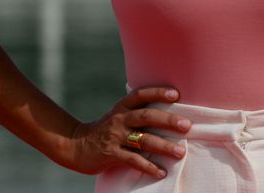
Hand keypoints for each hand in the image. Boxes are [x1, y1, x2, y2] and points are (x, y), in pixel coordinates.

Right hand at [65, 86, 191, 178]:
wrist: (76, 145)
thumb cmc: (105, 130)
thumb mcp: (118, 115)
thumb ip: (137, 112)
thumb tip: (168, 112)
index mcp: (122, 106)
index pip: (141, 94)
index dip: (158, 92)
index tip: (176, 94)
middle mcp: (119, 118)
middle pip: (147, 116)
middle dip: (168, 120)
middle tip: (187, 125)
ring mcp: (115, 136)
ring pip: (143, 140)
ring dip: (164, 146)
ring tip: (181, 152)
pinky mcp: (111, 154)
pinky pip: (133, 160)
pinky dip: (148, 167)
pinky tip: (161, 172)